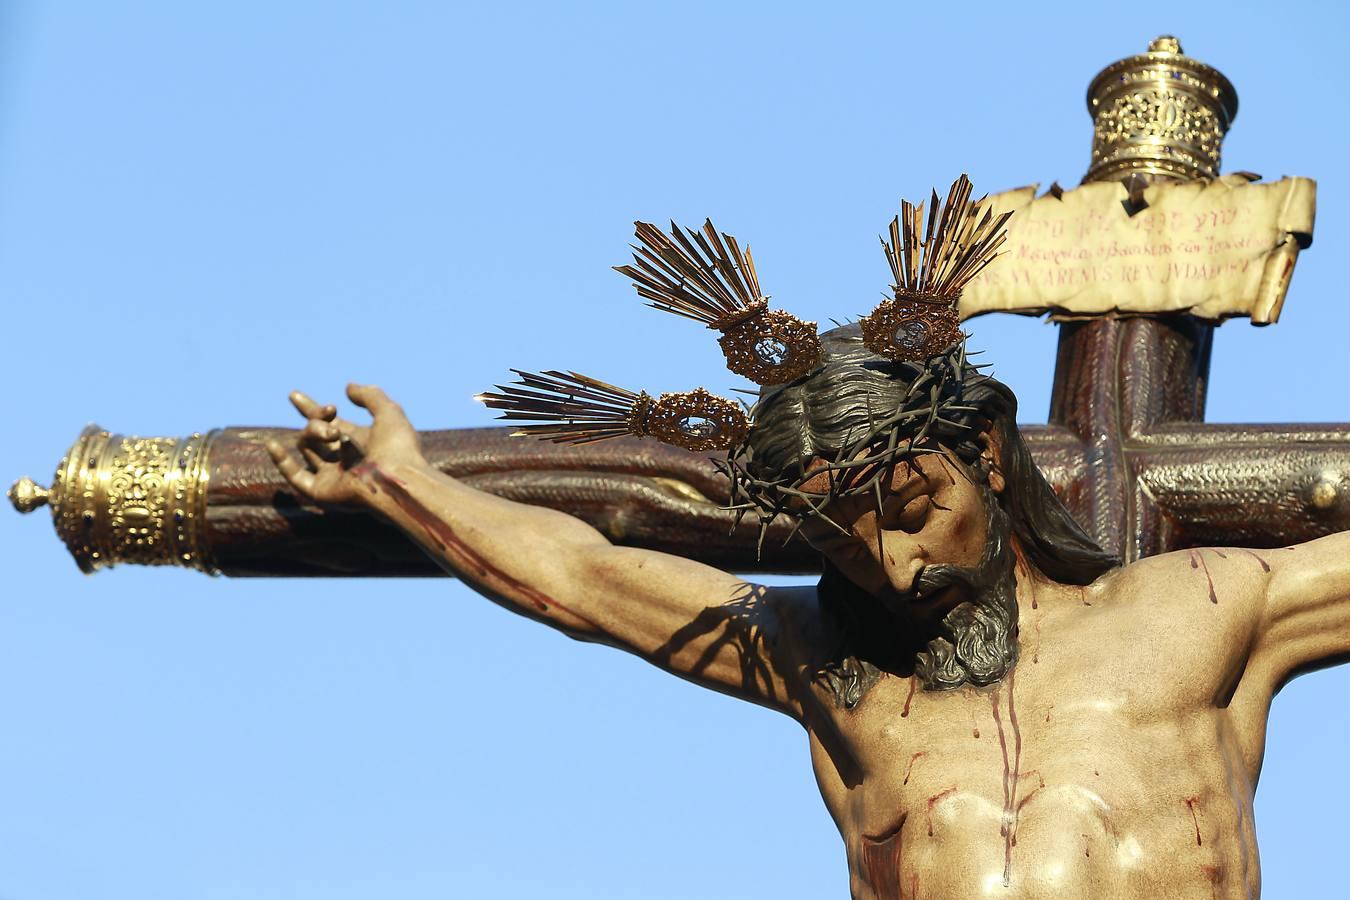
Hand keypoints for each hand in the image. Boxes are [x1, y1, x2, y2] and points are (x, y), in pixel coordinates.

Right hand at [266, 383, 425, 505]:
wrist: (396, 478)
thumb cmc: (398, 447)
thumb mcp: (388, 411)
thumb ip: (369, 395)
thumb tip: (348, 387)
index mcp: (359, 441)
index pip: (328, 422)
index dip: (310, 408)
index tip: (293, 395)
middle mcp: (343, 459)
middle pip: (314, 431)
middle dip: (318, 417)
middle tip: (331, 411)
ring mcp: (331, 475)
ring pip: (306, 445)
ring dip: (314, 432)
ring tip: (333, 434)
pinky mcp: (321, 491)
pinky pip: (295, 475)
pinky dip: (282, 460)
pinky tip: (271, 443)